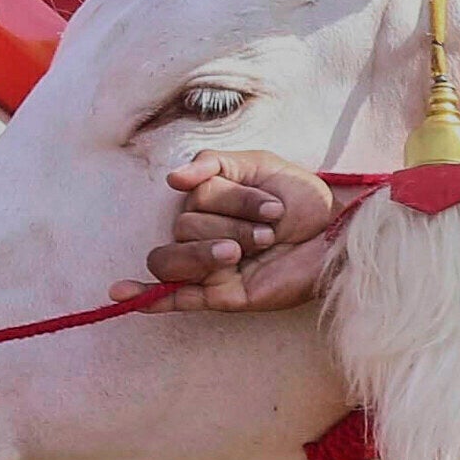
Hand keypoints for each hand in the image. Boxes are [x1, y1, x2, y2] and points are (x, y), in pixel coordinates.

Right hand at [149, 152, 349, 311]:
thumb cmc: (302, 200)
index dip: (233, 199)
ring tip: (245, 251)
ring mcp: (210, 266)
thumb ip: (214, 162)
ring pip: (175, 258)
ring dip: (209, 251)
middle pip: (184, 227)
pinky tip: (120, 293)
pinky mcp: (222, 296)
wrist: (338, 237)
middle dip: (232, 225)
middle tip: (271, 232)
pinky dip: (146, 296)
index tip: (277, 206)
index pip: (194, 198)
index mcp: (208, 202)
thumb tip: (174, 180)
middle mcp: (204, 233)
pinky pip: (174, 297)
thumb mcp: (258, 164)